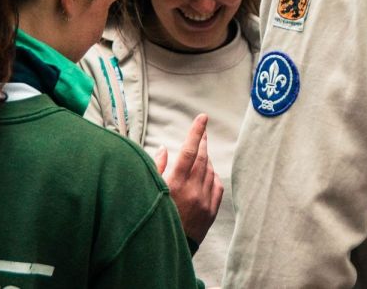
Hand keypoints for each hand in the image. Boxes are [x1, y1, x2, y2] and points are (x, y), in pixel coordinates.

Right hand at [155, 114, 223, 244]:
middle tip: (203, 130)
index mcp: (174, 184)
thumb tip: (165, 148)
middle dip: (203, 141)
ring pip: (210, 170)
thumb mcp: (149, 191)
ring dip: (207, 158)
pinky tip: (208, 171)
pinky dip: (213, 175)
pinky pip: (217, 186)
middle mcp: (192, 191)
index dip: (196, 132)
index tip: (202, 118)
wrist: (166, 249)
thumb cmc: (152, 217)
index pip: (189, 151)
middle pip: (202, 158)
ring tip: (201, 151)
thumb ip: (156, 168)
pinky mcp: (211, 212)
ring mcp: (204, 202)